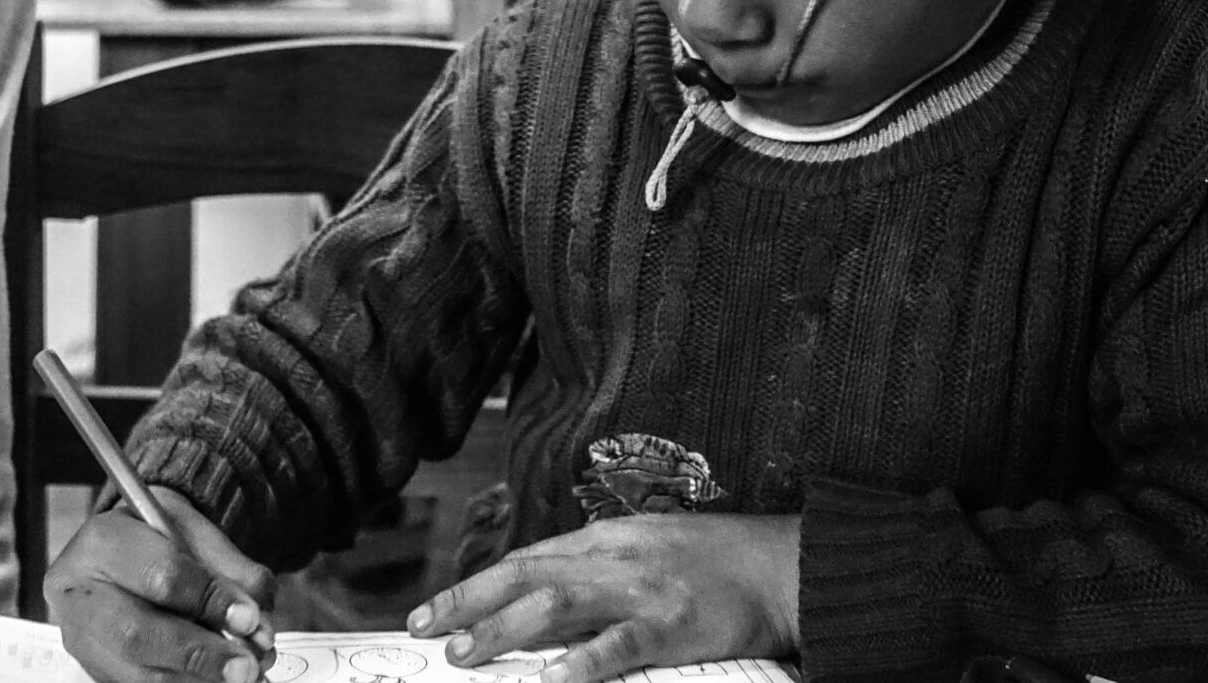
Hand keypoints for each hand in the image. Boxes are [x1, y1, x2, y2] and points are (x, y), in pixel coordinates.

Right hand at [44, 486, 278, 682]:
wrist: (124, 547)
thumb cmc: (156, 535)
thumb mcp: (193, 529)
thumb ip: (228, 568)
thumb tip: (256, 618)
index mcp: (102, 542)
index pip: (159, 575)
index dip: (209, 600)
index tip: (249, 617)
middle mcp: (79, 594)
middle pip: (138, 634)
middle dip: (200, 654)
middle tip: (245, 665)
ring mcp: (82, 637)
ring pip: (138, 673)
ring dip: (198, 679)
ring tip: (241, 677)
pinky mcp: (95, 668)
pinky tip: (216, 681)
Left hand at [406, 513, 800, 682]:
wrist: (782, 564)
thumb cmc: (714, 561)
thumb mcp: (646, 547)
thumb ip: (597, 568)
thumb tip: (542, 597)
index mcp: (605, 538)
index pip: (524, 559)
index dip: (475, 584)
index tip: (434, 609)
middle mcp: (613, 557)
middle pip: (524, 574)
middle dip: (468, 602)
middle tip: (425, 629)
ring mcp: (641, 589)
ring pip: (555, 604)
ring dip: (502, 629)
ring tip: (464, 655)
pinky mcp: (672, 624)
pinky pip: (618, 645)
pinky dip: (580, 663)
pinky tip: (550, 680)